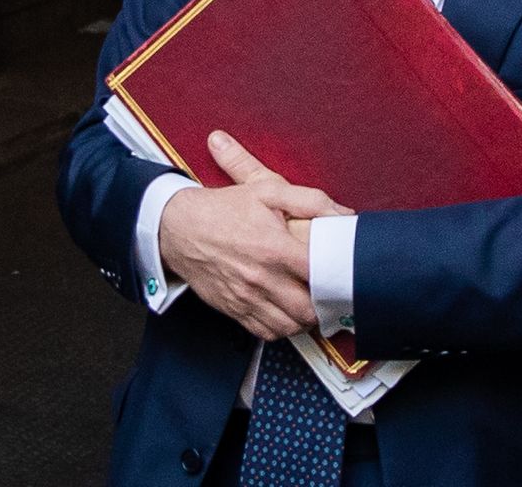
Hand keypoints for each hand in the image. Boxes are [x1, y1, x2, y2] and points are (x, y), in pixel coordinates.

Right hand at [157, 131, 353, 340]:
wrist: (178, 227)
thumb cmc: (223, 208)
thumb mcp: (267, 190)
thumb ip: (310, 200)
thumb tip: (343, 214)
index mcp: (274, 248)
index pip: (319, 273)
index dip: (337, 274)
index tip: (344, 271)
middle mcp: (261, 278)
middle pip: (307, 309)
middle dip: (324, 303)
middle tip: (330, 292)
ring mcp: (246, 297)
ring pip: (288, 326)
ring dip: (305, 319)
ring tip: (311, 303)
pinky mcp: (233, 309)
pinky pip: (265, 332)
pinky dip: (281, 328)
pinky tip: (287, 312)